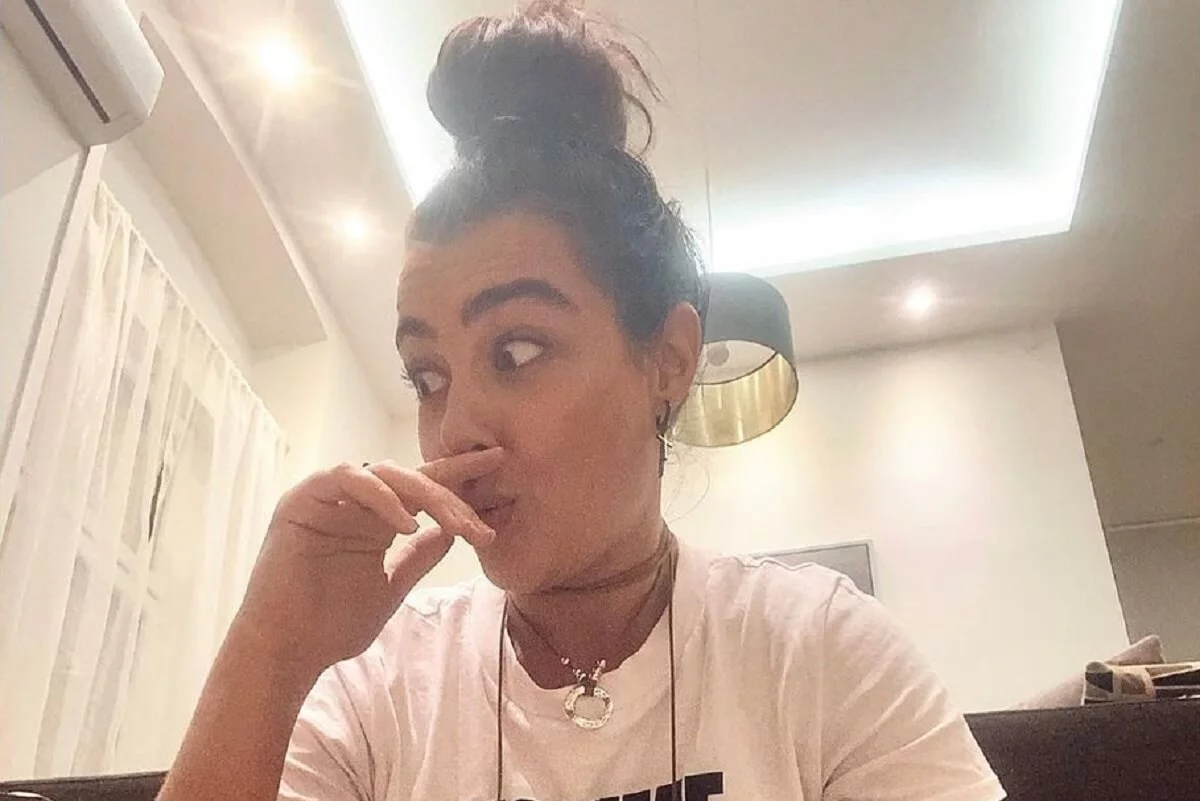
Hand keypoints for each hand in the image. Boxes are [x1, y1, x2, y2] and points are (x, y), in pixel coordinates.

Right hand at [232, 449, 502, 676]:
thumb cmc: (331, 626)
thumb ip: (419, 556)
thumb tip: (453, 531)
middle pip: (411, 477)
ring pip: (385, 473)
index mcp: (374, 517)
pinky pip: (348, 479)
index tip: (500, 464)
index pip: (423, 487)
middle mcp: (352, 501)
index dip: (460, 474)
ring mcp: (327, 496)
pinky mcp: (302, 499)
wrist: (286, 653)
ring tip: (453, 525)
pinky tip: (406, 524)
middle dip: (452, 495)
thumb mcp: (391, 586)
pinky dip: (381, 497)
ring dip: (424, 494)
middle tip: (479, 526)